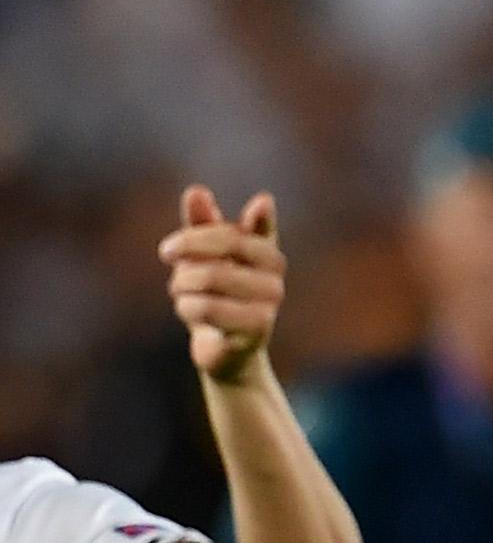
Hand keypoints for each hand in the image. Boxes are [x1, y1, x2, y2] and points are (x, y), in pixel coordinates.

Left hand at [159, 185, 284, 381]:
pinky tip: (190, 311)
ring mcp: (269, 307)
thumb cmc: (217, 296)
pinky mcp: (256, 332)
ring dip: (182, 286)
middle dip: (187, 257)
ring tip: (180, 294)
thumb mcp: (206, 256)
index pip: (232, 233)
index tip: (167, 251)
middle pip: (222, 251)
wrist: (227, 351)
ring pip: (210, 278)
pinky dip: (188, 307)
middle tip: (171, 267)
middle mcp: (276, 280)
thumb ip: (203, 224)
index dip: (197, 236)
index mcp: (269, 255)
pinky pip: (208, 308)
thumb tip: (197, 191)